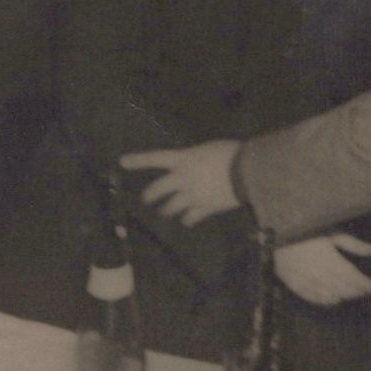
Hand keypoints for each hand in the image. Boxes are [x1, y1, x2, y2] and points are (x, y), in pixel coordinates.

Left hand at [120, 140, 241, 226]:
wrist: (248, 171)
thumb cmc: (232, 153)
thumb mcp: (208, 149)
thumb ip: (195, 159)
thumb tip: (192, 166)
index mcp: (184, 159)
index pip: (156, 158)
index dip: (138, 160)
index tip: (122, 161)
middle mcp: (182, 178)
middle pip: (156, 191)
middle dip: (149, 197)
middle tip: (148, 200)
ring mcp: (191, 195)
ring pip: (169, 209)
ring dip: (167, 211)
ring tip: (167, 212)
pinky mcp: (203, 209)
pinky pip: (189, 219)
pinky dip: (188, 220)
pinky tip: (189, 221)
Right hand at [274, 233, 370, 306]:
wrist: (277, 235)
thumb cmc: (307, 230)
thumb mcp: (332, 232)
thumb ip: (353, 244)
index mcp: (332, 261)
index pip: (354, 278)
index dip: (366, 285)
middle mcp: (321, 275)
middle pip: (344, 289)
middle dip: (358, 291)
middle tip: (367, 291)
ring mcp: (308, 282)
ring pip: (331, 296)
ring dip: (345, 296)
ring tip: (353, 295)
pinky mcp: (296, 286)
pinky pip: (314, 298)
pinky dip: (326, 301)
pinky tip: (334, 301)